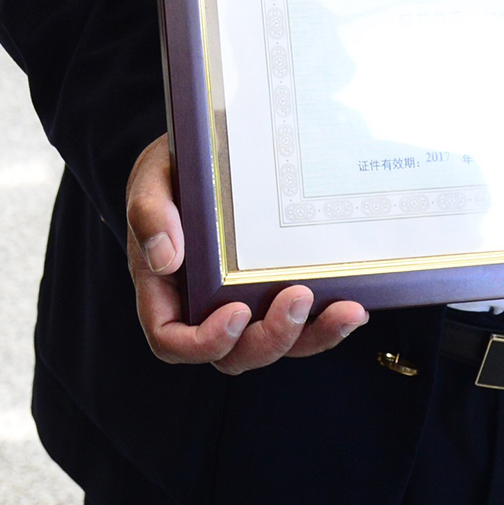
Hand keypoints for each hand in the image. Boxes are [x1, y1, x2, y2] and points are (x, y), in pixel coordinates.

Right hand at [125, 132, 366, 372]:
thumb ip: (150, 213)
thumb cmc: (173, 168)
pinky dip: (326, 323)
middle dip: (270, 339)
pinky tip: (354, 304)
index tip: (236, 312)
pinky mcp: (274, 293)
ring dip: (311, 337)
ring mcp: (242, 304)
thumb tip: (165, 258)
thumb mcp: (152, 178)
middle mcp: (203, 307)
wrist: (208, 149)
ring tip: (345, 310)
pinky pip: (299, 326)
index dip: (204, 342)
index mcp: (164, 289)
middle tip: (298, 297)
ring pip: (273, 346)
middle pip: (232, 354)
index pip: (172, 341)